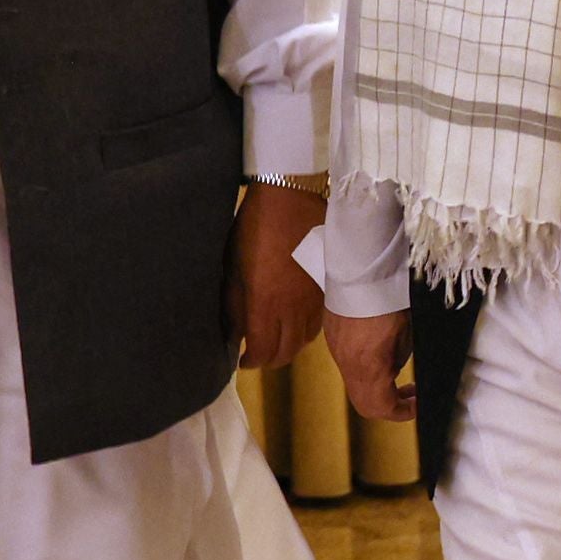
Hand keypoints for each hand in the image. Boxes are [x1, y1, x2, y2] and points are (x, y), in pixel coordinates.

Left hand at [234, 182, 326, 370]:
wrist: (290, 198)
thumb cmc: (255, 228)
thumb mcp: (234, 267)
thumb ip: (234, 304)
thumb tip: (235, 333)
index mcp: (265, 302)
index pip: (264, 351)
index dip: (253, 362)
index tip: (243, 360)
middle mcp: (293, 307)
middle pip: (287, 352)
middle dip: (270, 360)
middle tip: (258, 354)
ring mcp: (314, 299)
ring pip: (305, 340)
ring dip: (289, 347)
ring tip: (276, 340)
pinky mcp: (326, 288)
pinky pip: (318, 322)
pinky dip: (304, 331)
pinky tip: (294, 322)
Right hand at [326, 305, 413, 422]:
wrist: (361, 267)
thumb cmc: (390, 296)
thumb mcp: (407, 332)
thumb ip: (400, 359)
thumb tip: (395, 371)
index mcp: (369, 363)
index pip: (381, 407)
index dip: (402, 412)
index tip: (417, 404)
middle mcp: (347, 362)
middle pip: (365, 405)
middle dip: (389, 407)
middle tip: (410, 396)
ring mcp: (337, 350)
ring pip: (355, 387)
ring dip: (376, 390)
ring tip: (398, 379)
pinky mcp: (332, 338)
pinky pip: (347, 367)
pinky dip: (365, 373)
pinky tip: (380, 358)